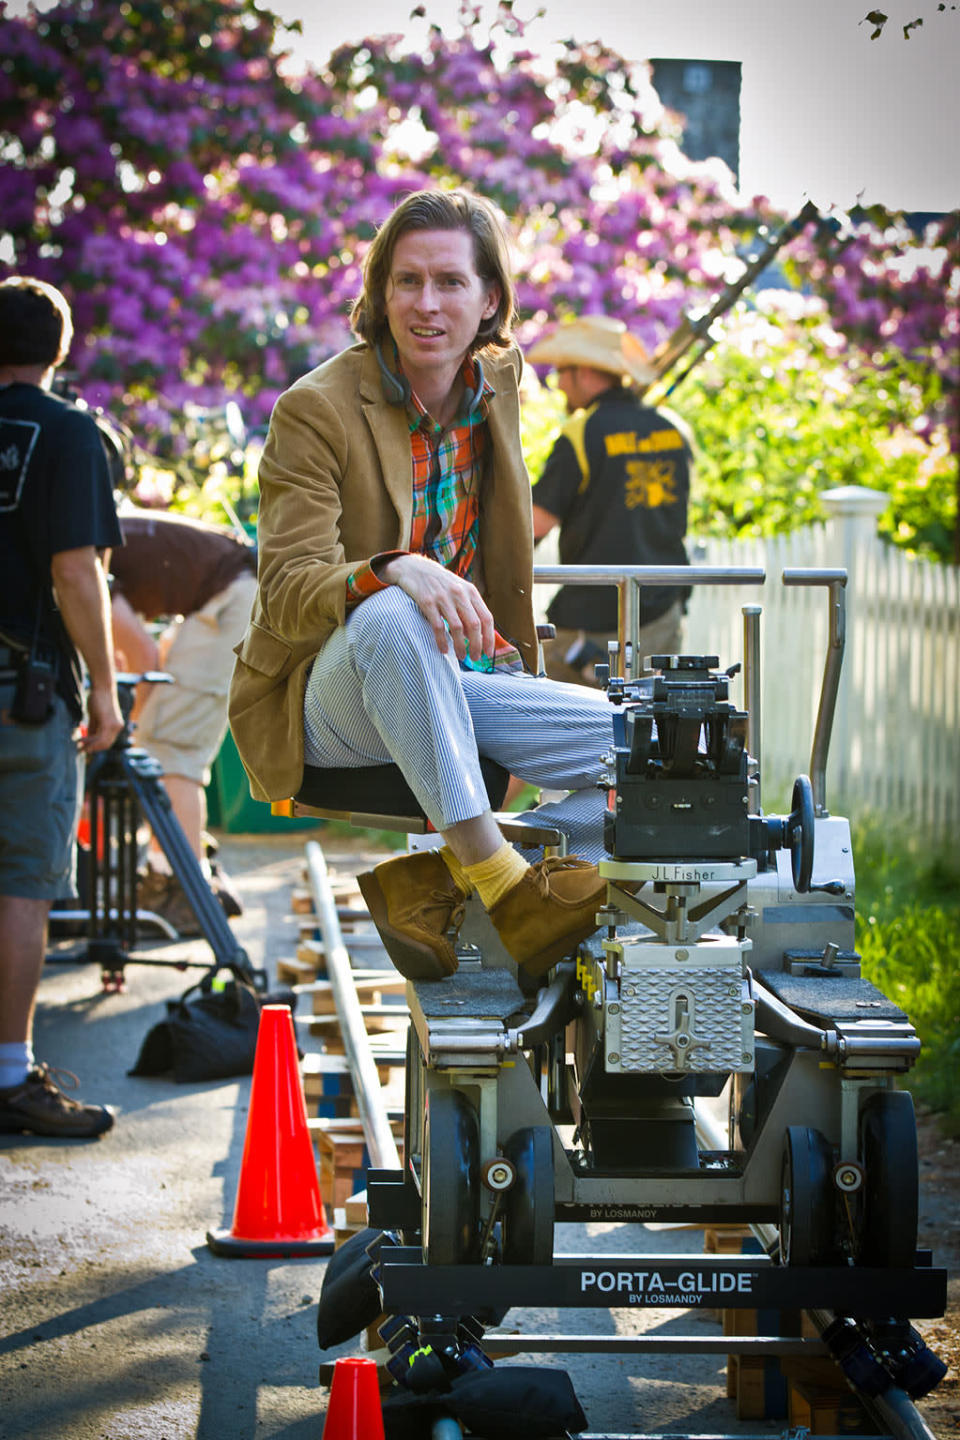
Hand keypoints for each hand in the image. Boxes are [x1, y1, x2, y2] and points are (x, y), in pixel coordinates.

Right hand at [81, 686, 123, 752]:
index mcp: (116, 726)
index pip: (107, 742)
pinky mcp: (109, 723)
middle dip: (93, 748)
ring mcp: (115, 726)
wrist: (103, 688)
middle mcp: (118, 727)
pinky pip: (100, 737)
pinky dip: (90, 740)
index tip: (85, 748)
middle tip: (81, 750)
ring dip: (90, 745)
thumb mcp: (96, 717)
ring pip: (102, 742)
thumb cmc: (98, 699)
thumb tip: (89, 740)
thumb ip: (94, 728)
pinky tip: (81, 739)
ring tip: (79, 744)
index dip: (96, 747)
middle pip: (106, 744)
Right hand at [381, 553, 495, 663]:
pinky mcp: (427, 602)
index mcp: (471, 592)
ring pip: (457, 628)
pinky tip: (443, 650)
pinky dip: (442, 641)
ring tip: (461, 656)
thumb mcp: (458, 591)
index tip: (488, 653)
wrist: (414, 568)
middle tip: (475, 658)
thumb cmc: (440, 583)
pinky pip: (438, 626)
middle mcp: (459, 594)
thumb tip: (472, 637)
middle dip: (477, 645)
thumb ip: (468, 610)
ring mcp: (443, 597)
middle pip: (474, 625)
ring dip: (460, 646)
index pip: (486, 618)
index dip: (489, 638)